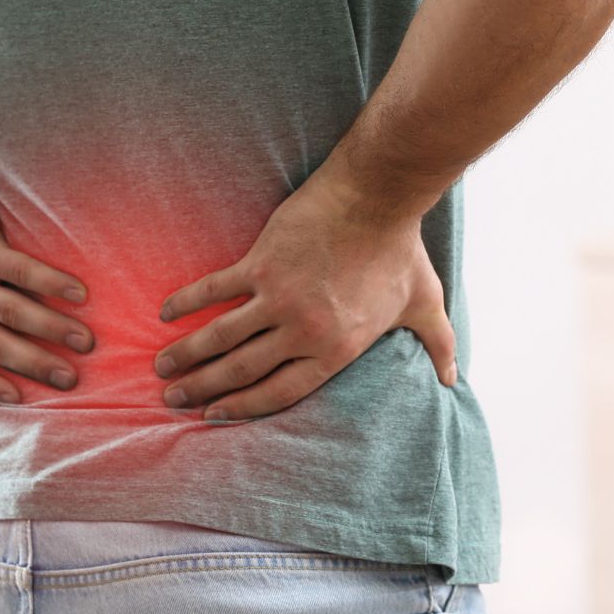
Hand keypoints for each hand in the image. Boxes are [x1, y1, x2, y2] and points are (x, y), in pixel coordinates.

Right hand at [153, 170, 458, 420]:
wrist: (377, 197)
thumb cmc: (401, 252)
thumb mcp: (425, 305)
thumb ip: (438, 346)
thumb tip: (453, 380)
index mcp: (336, 350)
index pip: (280, 392)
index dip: (242, 408)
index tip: (214, 415)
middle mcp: (303, 331)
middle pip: (241, 371)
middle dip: (202, 390)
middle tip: (172, 400)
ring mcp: (278, 297)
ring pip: (220, 337)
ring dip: (186, 355)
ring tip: (160, 370)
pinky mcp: (261, 263)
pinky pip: (214, 289)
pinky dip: (187, 302)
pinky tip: (165, 314)